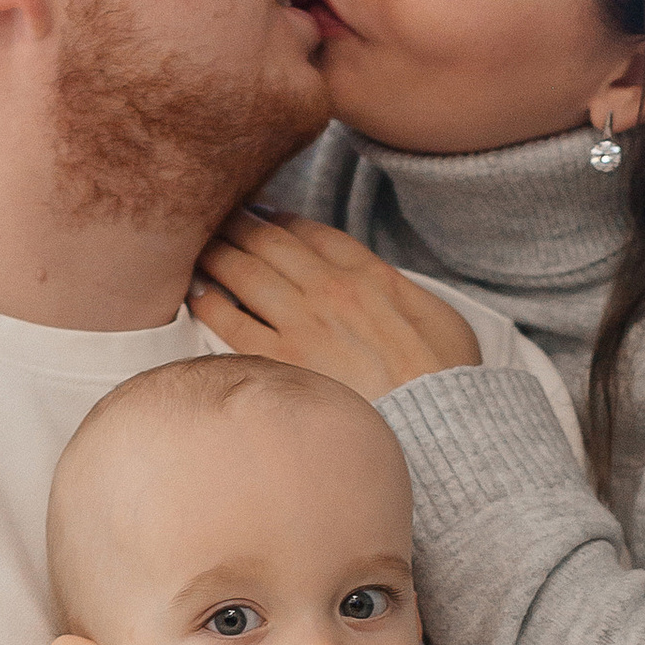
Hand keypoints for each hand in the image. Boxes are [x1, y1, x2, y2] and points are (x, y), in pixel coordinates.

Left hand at [191, 210, 482, 399]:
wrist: (439, 429)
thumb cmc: (447, 381)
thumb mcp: (442, 317)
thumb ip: (402, 290)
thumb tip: (381, 282)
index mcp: (370, 275)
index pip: (310, 231)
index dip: (278, 217)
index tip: (260, 214)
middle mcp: (331, 290)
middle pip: (269, 242)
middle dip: (238, 224)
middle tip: (214, 218)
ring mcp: (303, 325)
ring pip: (243, 271)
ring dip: (217, 253)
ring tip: (199, 246)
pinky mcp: (283, 363)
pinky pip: (231, 323)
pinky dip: (210, 300)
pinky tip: (197, 291)